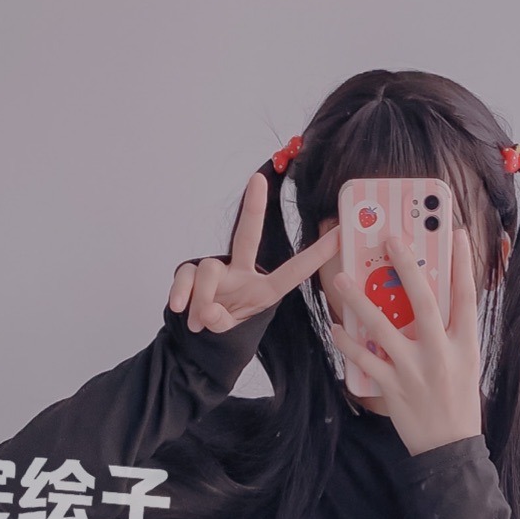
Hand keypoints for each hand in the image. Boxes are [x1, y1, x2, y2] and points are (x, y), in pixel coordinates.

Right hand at [169, 172, 339, 333]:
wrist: (196, 338)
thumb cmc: (223, 329)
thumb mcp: (229, 332)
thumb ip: (221, 322)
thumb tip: (207, 311)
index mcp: (263, 290)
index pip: (293, 272)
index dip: (316, 255)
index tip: (340, 234)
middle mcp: (242, 273)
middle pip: (247, 235)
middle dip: (253, 207)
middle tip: (257, 180)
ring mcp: (216, 271)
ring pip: (208, 270)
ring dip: (202, 299)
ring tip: (199, 321)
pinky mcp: (190, 272)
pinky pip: (185, 275)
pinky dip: (181, 293)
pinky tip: (179, 308)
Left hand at [329, 227, 482, 455]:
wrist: (449, 449)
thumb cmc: (457, 402)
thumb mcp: (465, 363)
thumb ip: (450, 332)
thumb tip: (426, 296)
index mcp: (465, 344)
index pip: (466, 295)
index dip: (462, 262)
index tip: (456, 231)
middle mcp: (441, 354)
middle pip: (425, 302)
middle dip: (408, 267)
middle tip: (391, 238)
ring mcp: (415, 371)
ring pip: (384, 328)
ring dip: (361, 300)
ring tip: (342, 277)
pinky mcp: (394, 389)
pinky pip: (365, 361)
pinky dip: (348, 344)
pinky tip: (335, 327)